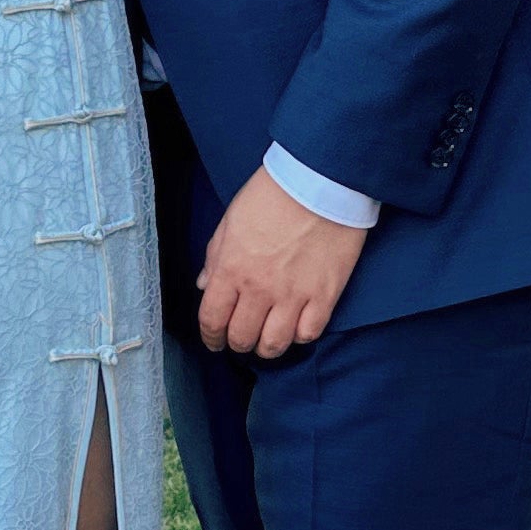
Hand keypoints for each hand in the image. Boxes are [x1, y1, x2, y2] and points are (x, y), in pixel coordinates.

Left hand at [197, 166, 369, 362]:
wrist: (318, 181)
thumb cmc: (271, 195)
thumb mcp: (231, 221)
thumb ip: (215, 257)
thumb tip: (206, 285)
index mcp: (231, 269)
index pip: (212, 319)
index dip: (210, 337)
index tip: (213, 341)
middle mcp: (259, 289)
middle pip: (242, 338)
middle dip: (236, 344)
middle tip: (240, 341)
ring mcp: (293, 295)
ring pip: (274, 344)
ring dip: (266, 348)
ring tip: (267, 341)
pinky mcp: (325, 295)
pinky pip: (309, 334)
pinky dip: (300, 336)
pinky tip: (297, 327)